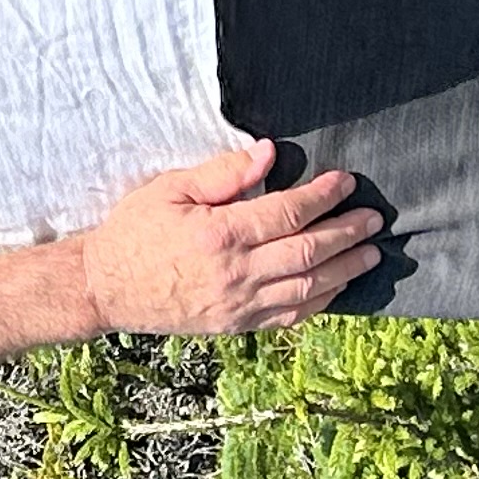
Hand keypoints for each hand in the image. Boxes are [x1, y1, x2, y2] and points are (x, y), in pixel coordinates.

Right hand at [79, 142, 381, 334]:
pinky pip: (290, 317)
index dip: (322, 196)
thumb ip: (221, 173)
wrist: (104, 287)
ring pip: (308, 288)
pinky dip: (320, 302)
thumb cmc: (133, 231)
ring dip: (345, 270)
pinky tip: (336, 286)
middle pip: (309, 251)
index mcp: (219, 234)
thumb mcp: (169, 189)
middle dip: (348, 233)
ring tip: (371, 254)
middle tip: (374, 218)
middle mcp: (235, 273)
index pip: (287, 212)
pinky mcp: (235, 325)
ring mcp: (238, 304)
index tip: (345, 182)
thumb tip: (267, 153)